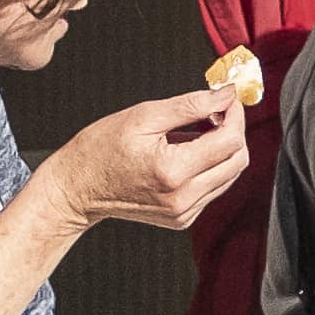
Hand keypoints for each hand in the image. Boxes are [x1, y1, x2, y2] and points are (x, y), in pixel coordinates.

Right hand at [41, 87, 250, 237]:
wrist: (77, 188)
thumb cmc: (100, 149)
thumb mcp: (144, 116)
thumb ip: (191, 105)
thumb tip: (225, 95)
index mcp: (173, 171)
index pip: (230, 141)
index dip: (235, 115)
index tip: (227, 99)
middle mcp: (182, 198)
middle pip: (237, 161)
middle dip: (234, 131)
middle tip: (216, 112)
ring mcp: (183, 213)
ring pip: (229, 175)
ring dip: (223, 150)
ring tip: (197, 131)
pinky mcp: (182, 219)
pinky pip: (213, 189)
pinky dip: (210, 167)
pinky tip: (188, 153)